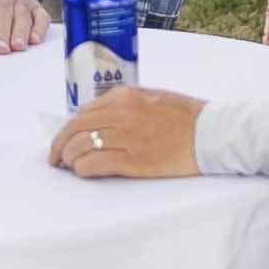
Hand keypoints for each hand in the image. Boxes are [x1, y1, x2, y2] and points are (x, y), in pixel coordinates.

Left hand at [45, 87, 202, 183]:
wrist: (212, 133)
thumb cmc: (188, 116)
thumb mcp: (154, 98)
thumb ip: (127, 104)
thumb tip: (101, 118)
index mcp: (125, 96)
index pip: (84, 112)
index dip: (69, 128)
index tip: (65, 138)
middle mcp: (121, 113)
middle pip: (76, 128)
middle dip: (59, 143)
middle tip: (55, 157)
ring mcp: (126, 137)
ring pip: (80, 145)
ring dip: (68, 157)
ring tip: (67, 166)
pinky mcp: (133, 160)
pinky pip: (95, 163)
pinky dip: (82, 168)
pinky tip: (82, 171)